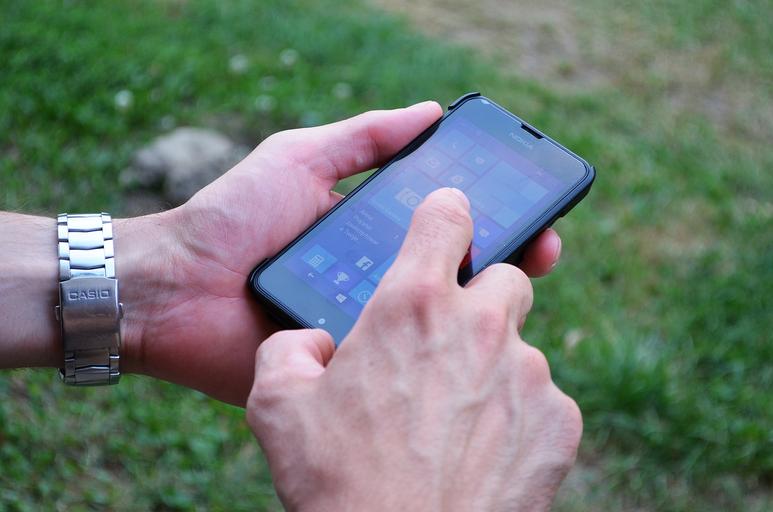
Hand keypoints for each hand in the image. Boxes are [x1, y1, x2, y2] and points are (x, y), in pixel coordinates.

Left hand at [117, 102, 563, 404]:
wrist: (173, 288)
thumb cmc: (232, 218)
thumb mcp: (301, 159)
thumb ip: (363, 138)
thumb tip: (432, 111)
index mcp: (372, 238)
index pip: (447, 229)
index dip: (494, 220)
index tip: (535, 214)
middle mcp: (375, 283)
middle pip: (452, 277)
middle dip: (504, 264)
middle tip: (543, 253)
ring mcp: (363, 328)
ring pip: (433, 325)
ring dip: (476, 313)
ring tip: (517, 296)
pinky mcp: (344, 372)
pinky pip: (394, 369)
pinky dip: (430, 360)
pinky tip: (466, 348)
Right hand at [246, 188, 581, 510]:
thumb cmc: (338, 482)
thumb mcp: (278, 406)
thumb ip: (289, 349)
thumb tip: (310, 342)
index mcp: (413, 304)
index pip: (447, 216)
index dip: (446, 213)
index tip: (448, 220)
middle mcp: (481, 326)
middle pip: (505, 276)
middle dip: (480, 295)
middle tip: (447, 338)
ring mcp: (528, 373)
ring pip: (520, 343)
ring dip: (493, 363)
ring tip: (454, 413)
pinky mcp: (559, 421)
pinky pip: (542, 397)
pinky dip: (516, 413)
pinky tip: (481, 448)